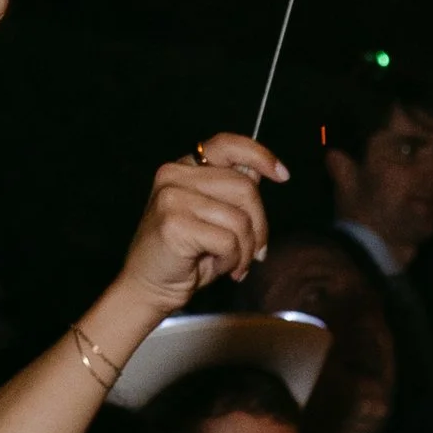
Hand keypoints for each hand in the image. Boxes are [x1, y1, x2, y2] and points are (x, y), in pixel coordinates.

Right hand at [114, 133, 283, 314]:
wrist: (149, 286)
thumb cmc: (185, 256)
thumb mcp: (213, 217)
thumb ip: (232, 194)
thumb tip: (262, 174)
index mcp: (185, 168)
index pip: (227, 145)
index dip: (260, 156)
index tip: (282, 175)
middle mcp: (175, 175)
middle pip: (245, 188)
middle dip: (260, 227)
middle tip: (255, 253)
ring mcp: (172, 197)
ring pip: (240, 219)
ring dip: (245, 251)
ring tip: (233, 264)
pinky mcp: (174, 224)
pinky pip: (228, 241)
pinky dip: (231, 261)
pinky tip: (216, 266)